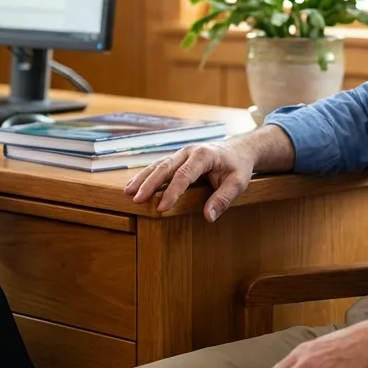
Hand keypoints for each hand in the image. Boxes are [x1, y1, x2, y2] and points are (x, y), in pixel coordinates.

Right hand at [123, 141, 258, 221]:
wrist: (238, 150)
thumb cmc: (238, 167)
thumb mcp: (238, 183)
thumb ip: (223, 199)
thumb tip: (208, 217)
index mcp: (204, 155)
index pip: (184, 175)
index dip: (172, 192)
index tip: (161, 208)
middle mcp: (189, 151)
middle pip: (165, 167)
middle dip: (149, 184)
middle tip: (136, 199)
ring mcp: (181, 153)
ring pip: (158, 165)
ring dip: (142, 178)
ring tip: (128, 192)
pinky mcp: (177, 158)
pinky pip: (159, 166)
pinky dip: (146, 175)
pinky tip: (134, 185)